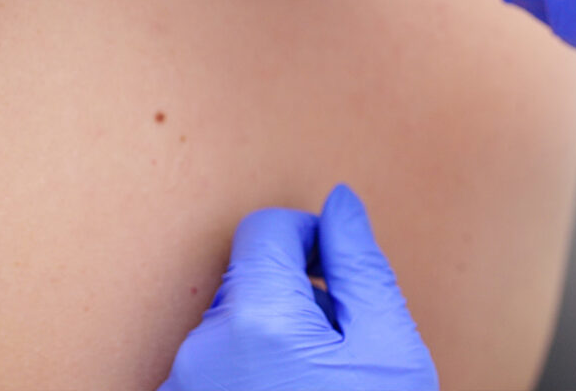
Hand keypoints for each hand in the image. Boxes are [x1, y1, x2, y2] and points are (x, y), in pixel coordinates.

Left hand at [158, 185, 437, 390]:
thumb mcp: (390, 356)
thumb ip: (361, 268)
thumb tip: (341, 203)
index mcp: (257, 320)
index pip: (265, 229)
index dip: (309, 238)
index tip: (337, 269)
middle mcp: (204, 349)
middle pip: (248, 277)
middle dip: (294, 292)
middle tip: (339, 347)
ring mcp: (186, 386)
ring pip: (231, 323)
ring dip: (272, 334)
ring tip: (315, 385)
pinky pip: (214, 365)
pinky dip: (248, 369)